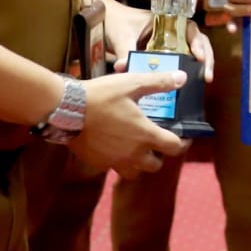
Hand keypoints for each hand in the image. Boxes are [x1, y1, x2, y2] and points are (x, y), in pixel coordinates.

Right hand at [69, 70, 189, 177]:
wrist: (66, 110)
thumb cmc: (101, 96)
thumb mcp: (132, 83)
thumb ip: (158, 82)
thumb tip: (182, 78)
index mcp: (145, 135)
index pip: (174, 148)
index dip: (183, 143)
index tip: (184, 137)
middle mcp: (133, 154)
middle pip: (155, 166)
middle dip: (159, 156)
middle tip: (156, 142)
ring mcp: (115, 161)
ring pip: (135, 172)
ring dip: (139, 164)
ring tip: (136, 148)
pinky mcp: (99, 163)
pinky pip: (114, 168)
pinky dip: (118, 161)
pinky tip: (114, 147)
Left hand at [103, 0, 213, 81]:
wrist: (104, 19)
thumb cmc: (115, 20)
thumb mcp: (121, 35)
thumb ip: (123, 51)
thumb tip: (122, 68)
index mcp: (166, 21)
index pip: (190, 29)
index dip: (198, 42)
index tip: (199, 56)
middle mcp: (171, 32)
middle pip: (197, 42)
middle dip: (206, 57)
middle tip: (207, 76)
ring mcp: (167, 44)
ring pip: (191, 53)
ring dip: (199, 66)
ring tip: (203, 81)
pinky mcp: (160, 56)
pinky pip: (176, 64)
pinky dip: (183, 73)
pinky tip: (186, 87)